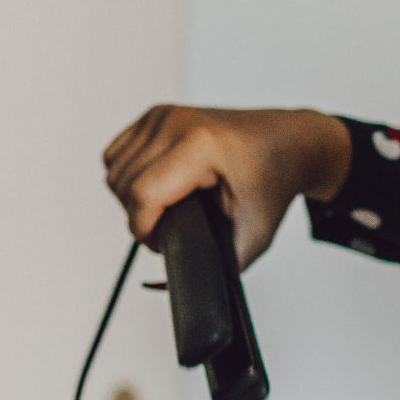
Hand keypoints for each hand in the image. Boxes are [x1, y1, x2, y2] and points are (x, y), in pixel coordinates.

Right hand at [103, 106, 351, 268]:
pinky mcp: (155, 114)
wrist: (285, 143)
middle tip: (171, 229)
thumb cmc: (273, 184)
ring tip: (165, 209)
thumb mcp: (251, 238)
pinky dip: (126, 175)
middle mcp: (177, 123)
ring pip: (114, 169)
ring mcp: (163, 115)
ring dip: (130, 198)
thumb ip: (210, 267)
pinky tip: (155, 186)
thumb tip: (159, 285)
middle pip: (123, 183)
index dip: (145, 231)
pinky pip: (117, 153)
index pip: (143, 195)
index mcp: (201, 146)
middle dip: (140, 218)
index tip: (162, 244)